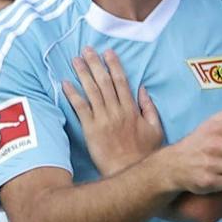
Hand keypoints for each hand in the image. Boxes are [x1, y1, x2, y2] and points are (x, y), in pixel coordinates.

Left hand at [63, 49, 163, 175]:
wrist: (130, 171)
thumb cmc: (144, 153)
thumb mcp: (155, 128)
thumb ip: (149, 107)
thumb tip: (142, 89)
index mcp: (131, 108)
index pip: (121, 81)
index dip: (113, 65)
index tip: (107, 52)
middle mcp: (116, 110)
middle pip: (104, 82)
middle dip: (95, 64)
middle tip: (87, 50)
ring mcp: (103, 119)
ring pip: (92, 91)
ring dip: (83, 74)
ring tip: (75, 60)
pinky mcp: (91, 130)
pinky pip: (80, 108)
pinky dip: (73, 95)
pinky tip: (66, 83)